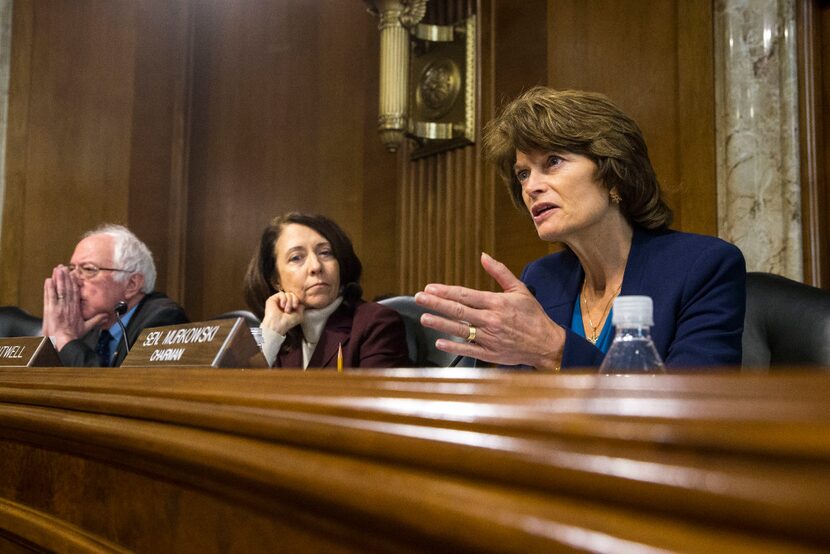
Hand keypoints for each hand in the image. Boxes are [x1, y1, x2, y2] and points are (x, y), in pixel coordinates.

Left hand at [42, 265, 106, 349]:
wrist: (63, 341)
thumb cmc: (72, 336)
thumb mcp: (86, 328)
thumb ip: (96, 320)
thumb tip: (106, 316)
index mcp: (76, 309)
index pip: (75, 292)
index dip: (73, 282)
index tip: (73, 274)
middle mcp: (68, 306)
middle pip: (67, 288)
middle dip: (65, 277)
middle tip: (63, 267)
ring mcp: (58, 307)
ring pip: (59, 289)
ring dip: (58, 279)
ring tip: (57, 269)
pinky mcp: (50, 310)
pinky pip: (50, 296)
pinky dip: (49, 288)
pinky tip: (49, 280)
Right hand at [261, 291, 304, 335]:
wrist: (278, 325)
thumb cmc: (288, 322)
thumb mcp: (299, 315)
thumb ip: (301, 306)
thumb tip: (301, 301)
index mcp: (290, 306)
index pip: (296, 297)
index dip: (297, 300)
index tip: (296, 307)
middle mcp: (284, 303)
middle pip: (292, 294)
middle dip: (294, 300)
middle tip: (292, 309)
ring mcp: (278, 300)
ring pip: (288, 294)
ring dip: (289, 301)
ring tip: (286, 310)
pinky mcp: (272, 299)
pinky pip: (281, 293)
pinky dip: (284, 299)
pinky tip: (282, 306)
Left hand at [415, 253, 563, 369]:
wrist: (546, 343)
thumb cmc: (533, 315)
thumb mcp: (520, 289)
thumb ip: (500, 272)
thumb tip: (483, 256)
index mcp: (497, 303)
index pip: (465, 295)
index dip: (445, 291)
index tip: (430, 288)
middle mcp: (491, 320)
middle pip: (458, 311)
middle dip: (436, 304)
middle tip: (419, 298)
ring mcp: (490, 338)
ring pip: (460, 329)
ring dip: (440, 324)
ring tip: (424, 318)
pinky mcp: (491, 354)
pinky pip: (468, 349)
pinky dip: (453, 345)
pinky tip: (440, 342)